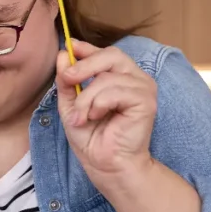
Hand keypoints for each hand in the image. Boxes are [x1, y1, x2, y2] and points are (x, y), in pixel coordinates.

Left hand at [56, 40, 156, 180]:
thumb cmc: (91, 137)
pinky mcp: (147, 101)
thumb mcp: (71, 105)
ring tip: (80, 117)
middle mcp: (134, 79)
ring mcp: (143, 89)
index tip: (69, 47)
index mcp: (119, 77)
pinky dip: (99, 104)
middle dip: (84, 65)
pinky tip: (95, 117)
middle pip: (112, 55)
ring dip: (86, 98)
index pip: (105, 53)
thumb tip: (63, 54)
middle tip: (67, 79)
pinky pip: (116, 91)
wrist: (105, 164)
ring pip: (108, 77)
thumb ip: (68, 81)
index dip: (87, 48)